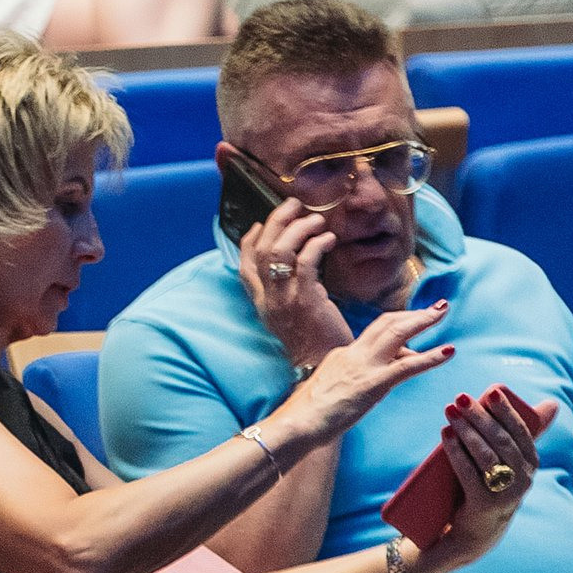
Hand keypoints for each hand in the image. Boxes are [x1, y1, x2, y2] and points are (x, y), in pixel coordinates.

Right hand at [233, 188, 350, 371]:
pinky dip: (316, 244)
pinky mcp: (306, 299)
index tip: (262, 223)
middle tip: (295, 205)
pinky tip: (328, 240)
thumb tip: (295, 264)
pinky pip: (306, 262)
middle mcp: (268, 298)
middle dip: (277, 220)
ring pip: (279, 250)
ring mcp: (285, 298)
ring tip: (315, 220)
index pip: (244, 264)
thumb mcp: (289, 315)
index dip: (249, 239)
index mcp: (261, 302)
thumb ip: (285, 291)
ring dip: (298, 228)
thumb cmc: (312, 340)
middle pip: (261, 249)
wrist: (322, 367)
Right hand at [275, 302, 453, 453]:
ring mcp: (364, 367)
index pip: (374, 335)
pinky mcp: (374, 383)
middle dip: (413, 313)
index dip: (399, 330)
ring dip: (423, 320)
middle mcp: (353, 354)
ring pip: (397, 333)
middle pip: (387, 323)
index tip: (415, 326)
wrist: (296, 423)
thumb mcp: (328, 390)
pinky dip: (431, 356)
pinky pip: (408, 366)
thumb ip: (347, 382)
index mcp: (343, 355)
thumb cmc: (306, 415)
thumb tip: (360, 387)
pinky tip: (448, 351)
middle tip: (437, 306)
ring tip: (442, 311)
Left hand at [411, 384, 548, 572]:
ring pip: (486, 456)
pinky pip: (469, 474)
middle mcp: (524, 480)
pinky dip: (456, 451)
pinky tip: (446, 434)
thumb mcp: (509, 460)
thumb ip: (522, 433)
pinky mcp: (485, 506)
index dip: (507, 410)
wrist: (476, 532)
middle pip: (502, 441)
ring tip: (449, 412)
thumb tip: (552, 403)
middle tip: (460, 397)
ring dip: (467, 430)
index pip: (522, 432)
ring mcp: (506, 495)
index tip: (492, 390)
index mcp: (532, 464)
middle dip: (481, 416)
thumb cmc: (491, 485)